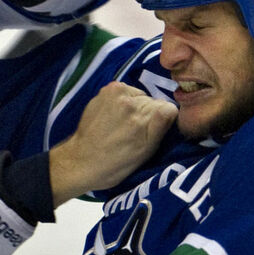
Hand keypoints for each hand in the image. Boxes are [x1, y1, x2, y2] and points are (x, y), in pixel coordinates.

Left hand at [49, 82, 177, 203]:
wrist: (81, 161)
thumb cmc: (116, 164)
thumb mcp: (145, 152)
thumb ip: (161, 126)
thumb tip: (172, 108)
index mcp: (144, 119)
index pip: (169, 108)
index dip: (163, 121)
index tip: (151, 132)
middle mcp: (132, 102)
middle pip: (154, 101)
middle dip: (149, 114)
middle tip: (134, 132)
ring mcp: (117, 93)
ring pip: (140, 96)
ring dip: (136, 106)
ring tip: (122, 125)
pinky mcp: (106, 90)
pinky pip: (125, 91)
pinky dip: (122, 101)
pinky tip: (113, 116)